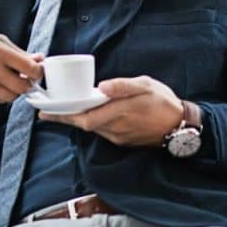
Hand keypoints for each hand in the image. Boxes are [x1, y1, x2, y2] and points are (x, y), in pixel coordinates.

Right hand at [0, 29, 42, 103]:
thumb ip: (19, 52)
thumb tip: (40, 60)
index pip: (30, 68)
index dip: (38, 72)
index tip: (36, 72)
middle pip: (23, 87)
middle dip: (27, 85)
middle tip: (24, 79)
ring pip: (11, 97)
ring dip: (13, 91)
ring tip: (7, 81)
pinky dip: (0, 95)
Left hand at [38, 75, 185, 146]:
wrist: (182, 126)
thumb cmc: (163, 102)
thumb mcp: (145, 86)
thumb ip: (122, 86)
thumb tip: (101, 87)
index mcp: (120, 112)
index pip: (84, 118)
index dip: (63, 116)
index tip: (46, 112)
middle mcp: (116, 128)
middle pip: (83, 124)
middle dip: (63, 118)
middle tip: (45, 112)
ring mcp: (118, 136)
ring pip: (91, 128)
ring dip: (75, 120)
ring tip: (60, 110)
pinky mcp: (122, 141)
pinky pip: (101, 131)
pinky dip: (90, 122)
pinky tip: (85, 114)